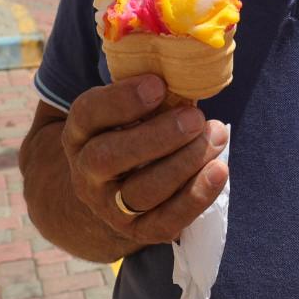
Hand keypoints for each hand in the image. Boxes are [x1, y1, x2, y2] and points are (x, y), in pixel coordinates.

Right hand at [60, 74, 227, 245]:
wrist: (111, 190)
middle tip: (194, 119)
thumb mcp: (125, 108)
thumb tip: (188, 67)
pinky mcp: (137, 232)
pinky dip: (195, 196)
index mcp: (80, 132)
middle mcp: (86, 172)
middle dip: (157, 137)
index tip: (159, 85)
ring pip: (141, 191)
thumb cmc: (130, 131)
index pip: (88, 114)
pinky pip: (165, 221)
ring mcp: (108, 206)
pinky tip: (219, 170)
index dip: (122, 100)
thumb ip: (146, 91)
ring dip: (183, 164)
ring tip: (216, 137)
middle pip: (109, 157)